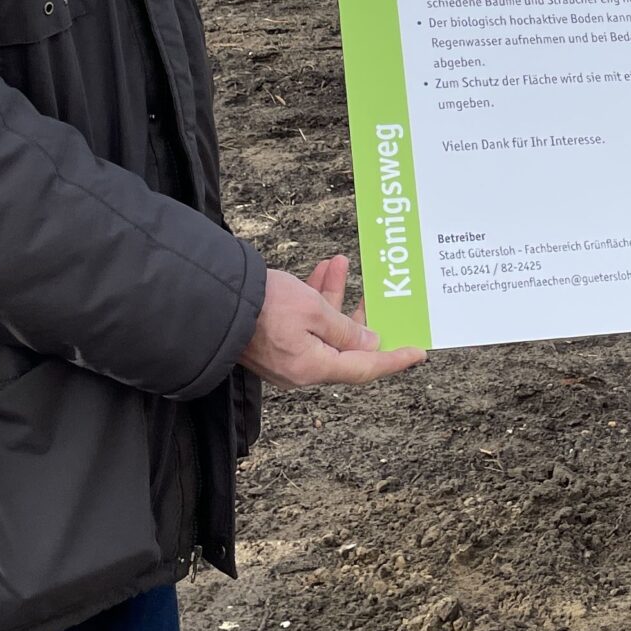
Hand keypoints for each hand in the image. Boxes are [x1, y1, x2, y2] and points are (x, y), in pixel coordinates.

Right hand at [238, 255, 425, 389]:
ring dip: (334, 295)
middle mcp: (301, 368)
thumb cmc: (263, 307)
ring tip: (340, 263)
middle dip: (359, 314)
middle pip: (344, 345)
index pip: (365, 367)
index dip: (394, 359)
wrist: (213, 302)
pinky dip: (313, 297)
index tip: (417, 353)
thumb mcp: (313, 311)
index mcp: (314, 367)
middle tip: (375, 293)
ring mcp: (286, 356)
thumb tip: (368, 342)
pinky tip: (320, 270)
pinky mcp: (272, 341)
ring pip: (323, 327)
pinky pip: (303, 323)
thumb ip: (345, 329)